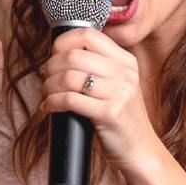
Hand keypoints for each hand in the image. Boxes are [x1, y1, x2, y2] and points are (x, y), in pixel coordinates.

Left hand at [40, 28, 157, 172]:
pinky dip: (52, 102)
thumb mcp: (118, 85)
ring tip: (47, 94)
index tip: (53, 55)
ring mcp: (120, 93)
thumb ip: (99, 67)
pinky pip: (69, 100)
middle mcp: (125, 73)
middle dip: (51, 66)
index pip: (89, 35)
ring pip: (69, 77)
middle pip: (74, 55)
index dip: (64, 42)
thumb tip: (59, 54)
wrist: (140, 149)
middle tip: (45, 78)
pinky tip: (49, 107)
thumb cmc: (120, 117)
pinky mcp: (110, 113)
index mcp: (126, 61)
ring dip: (49, 86)